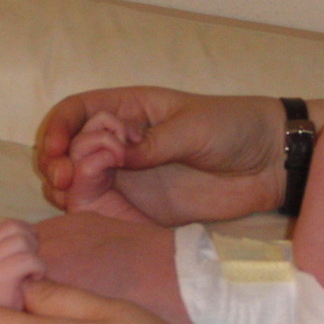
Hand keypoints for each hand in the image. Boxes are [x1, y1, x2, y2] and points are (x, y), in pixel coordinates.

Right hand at [0, 219, 45, 309]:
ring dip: (35, 259)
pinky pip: (30, 258)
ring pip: (24, 241)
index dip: (28, 236)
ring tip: (30, 276)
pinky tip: (31, 284)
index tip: (29, 257)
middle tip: (30, 267)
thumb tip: (32, 232)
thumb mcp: (4, 267)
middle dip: (32, 245)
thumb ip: (12, 247)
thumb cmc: (6, 300)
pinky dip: (38, 270)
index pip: (11, 224)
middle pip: (18, 228)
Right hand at [38, 86, 288, 223]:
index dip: (58, 128)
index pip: (76, 112)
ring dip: (67, 188)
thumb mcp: (193, 128)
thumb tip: (114, 157)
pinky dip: (87, 212)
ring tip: (75, 193)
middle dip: (58, 163)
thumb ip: (152, 144)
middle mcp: (118, 143)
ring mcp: (126, 176)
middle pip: (67, 151)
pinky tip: (90, 213)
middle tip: (66, 179)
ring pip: (76, 183)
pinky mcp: (138, 207)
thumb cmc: (234, 128)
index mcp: (127, 110)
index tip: (55, 149)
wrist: (268, 163)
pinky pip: (100, 211)